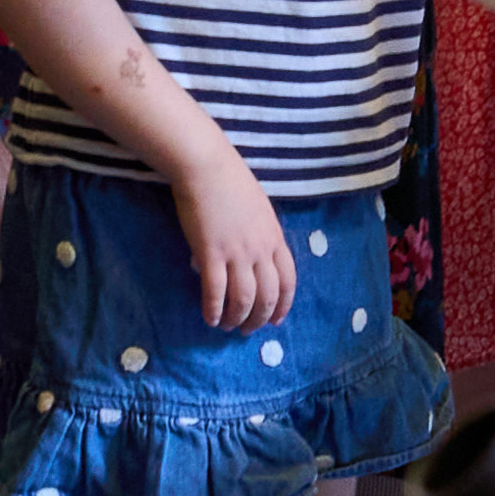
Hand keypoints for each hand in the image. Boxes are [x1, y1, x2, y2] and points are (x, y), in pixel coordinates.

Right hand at [173, 144, 294, 329]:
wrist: (206, 165)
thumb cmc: (229, 181)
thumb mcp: (258, 208)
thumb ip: (258, 234)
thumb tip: (245, 257)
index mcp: (275, 237)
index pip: (288, 281)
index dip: (283, 305)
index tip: (275, 321)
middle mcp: (260, 249)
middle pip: (268, 296)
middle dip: (259, 318)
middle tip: (247, 330)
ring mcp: (237, 252)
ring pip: (243, 299)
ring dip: (236, 318)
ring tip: (227, 327)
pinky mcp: (211, 253)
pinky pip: (216, 291)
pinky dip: (214, 309)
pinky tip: (210, 318)